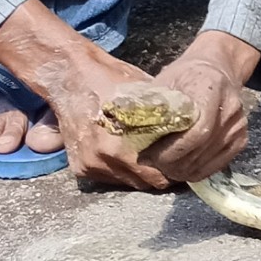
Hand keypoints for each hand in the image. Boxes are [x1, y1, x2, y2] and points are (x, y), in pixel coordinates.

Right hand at [38, 47, 173, 190]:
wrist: (71, 78)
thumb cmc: (112, 81)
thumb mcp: (146, 94)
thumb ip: (164, 117)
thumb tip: (190, 130)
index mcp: (120, 145)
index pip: (156, 175)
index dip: (172, 169)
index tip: (181, 161)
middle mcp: (102, 159)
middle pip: (143, 182)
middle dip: (157, 173)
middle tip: (170, 161)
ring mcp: (89, 165)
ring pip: (126, 182)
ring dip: (137, 173)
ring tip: (150, 156)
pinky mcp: (80, 168)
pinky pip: (109, 178)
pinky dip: (120, 170)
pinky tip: (128, 154)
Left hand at [134, 34, 255, 184]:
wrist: (217, 69)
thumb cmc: (185, 75)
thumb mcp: (164, 81)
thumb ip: (149, 105)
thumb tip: (119, 127)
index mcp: (211, 88)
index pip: (197, 131)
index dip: (169, 150)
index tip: (147, 154)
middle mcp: (231, 109)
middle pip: (198, 151)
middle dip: (169, 163)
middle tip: (149, 162)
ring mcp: (238, 126)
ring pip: (204, 164)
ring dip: (179, 170)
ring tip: (161, 163)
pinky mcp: (241, 140)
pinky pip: (214, 167)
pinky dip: (193, 172)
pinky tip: (178, 164)